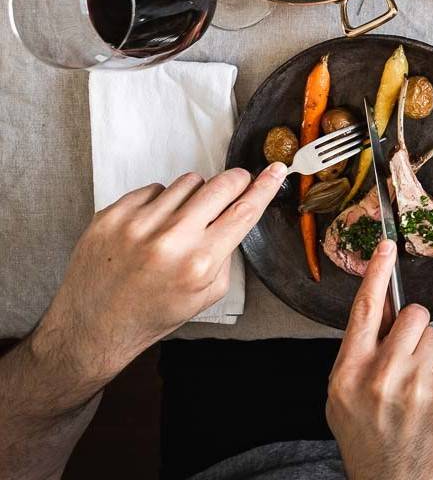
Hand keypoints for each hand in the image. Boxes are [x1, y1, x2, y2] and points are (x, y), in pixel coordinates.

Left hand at [32, 163, 286, 387]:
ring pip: (188, 181)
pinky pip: (153, 189)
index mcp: (199, 264)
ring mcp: (137, 224)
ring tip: (180, 221)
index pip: (244, 211)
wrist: (91, 327)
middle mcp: (169, 241)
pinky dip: (159, 202)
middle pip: (221, 185)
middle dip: (235, 182)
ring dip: (194, 195)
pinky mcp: (111, 216)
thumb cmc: (151, 314)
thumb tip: (237, 213)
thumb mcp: (206, 295)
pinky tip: (152, 226)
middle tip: (234, 187)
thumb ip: (225, 253)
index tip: (275, 170)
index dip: (264, 187)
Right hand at [327, 240, 432, 479]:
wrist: (397, 478)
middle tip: (405, 353)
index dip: (376, 274)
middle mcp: (383, 375)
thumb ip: (358, 351)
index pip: (365, 310)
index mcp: (350, 372)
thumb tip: (383, 304)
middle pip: (414, 315)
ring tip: (414, 384)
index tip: (386, 246)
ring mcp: (417, 386)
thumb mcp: (341, 394)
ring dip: (427, 353)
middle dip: (413, 327)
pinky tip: (428, 400)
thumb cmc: (365, 431)